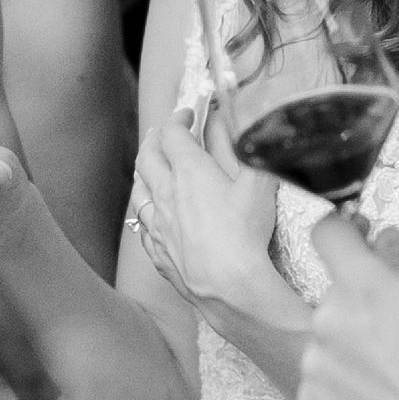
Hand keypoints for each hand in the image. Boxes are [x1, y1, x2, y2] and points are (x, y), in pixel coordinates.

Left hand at [128, 109, 284, 327]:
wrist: (228, 285)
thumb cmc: (245, 233)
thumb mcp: (260, 183)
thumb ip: (254, 150)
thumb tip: (254, 127)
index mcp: (188, 171)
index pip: (173, 134)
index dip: (179, 118)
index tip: (189, 114)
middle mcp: (165, 194)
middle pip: (147, 157)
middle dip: (154, 139)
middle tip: (163, 133)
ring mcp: (157, 224)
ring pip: (138, 190)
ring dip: (144, 172)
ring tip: (150, 167)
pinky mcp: (157, 251)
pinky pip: (143, 225)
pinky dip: (146, 212)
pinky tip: (152, 215)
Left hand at [296, 212, 398, 399]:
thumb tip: (383, 244)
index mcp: (363, 285)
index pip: (328, 233)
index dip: (341, 233)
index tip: (352, 240)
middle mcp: (328, 318)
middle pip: (336, 295)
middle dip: (362, 305)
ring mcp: (315, 361)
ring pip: (328, 339)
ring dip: (352, 347)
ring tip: (395, 377)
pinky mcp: (310, 399)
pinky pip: (323, 378)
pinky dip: (345, 385)